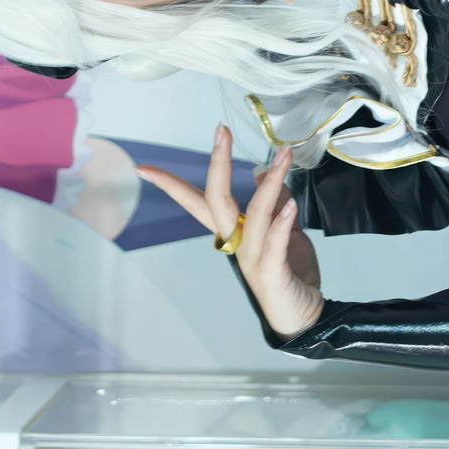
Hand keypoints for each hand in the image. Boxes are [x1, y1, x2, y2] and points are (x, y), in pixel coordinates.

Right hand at [136, 126, 323, 337]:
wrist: (304, 316)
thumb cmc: (290, 274)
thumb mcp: (284, 232)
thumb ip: (273, 206)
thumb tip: (264, 173)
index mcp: (233, 232)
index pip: (198, 203)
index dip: (171, 186)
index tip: (145, 168)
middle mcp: (236, 243)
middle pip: (216, 202)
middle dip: (217, 165)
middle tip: (221, 131)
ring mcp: (251, 258)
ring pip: (254, 215)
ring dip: (270, 184)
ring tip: (283, 157)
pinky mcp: (271, 272)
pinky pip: (274, 244)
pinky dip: (281, 223)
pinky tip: (290, 204)